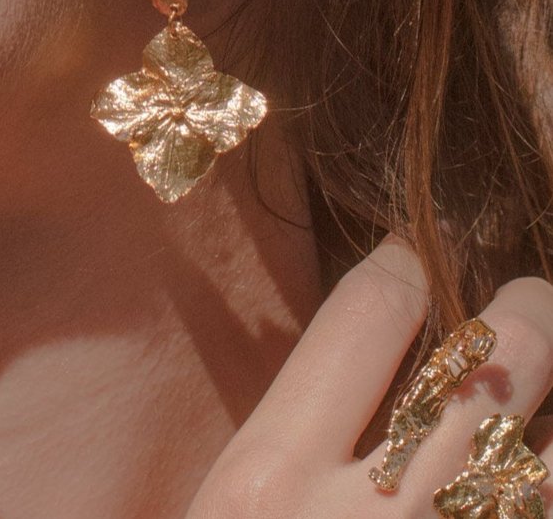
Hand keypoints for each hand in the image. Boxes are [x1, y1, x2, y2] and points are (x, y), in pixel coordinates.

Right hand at [185, 237, 552, 516]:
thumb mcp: (223, 511)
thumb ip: (281, 440)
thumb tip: (354, 360)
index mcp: (269, 479)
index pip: (366, 316)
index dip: (406, 263)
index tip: (416, 250)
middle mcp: (368, 518)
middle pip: (487, 366)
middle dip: (525, 310)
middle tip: (527, 297)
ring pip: (552, 451)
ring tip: (546, 368)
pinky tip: (546, 456)